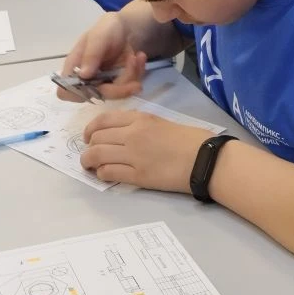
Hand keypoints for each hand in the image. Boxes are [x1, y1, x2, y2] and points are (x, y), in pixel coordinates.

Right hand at [57, 13, 146, 101]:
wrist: (125, 27)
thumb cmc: (106, 28)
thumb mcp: (99, 36)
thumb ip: (91, 54)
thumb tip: (83, 75)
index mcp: (75, 67)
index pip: (66, 91)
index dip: (78, 94)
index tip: (97, 85)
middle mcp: (87, 79)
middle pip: (99, 95)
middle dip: (118, 84)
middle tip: (132, 64)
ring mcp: (103, 83)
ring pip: (117, 93)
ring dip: (131, 75)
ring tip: (137, 55)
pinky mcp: (118, 84)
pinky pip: (129, 87)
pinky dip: (138, 73)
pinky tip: (140, 57)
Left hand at [81, 110, 211, 190]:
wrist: (205, 159)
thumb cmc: (190, 140)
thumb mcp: (161, 122)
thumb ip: (139, 125)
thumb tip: (121, 134)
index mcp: (139, 119)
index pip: (103, 120)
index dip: (90, 130)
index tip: (88, 137)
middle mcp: (132, 134)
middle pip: (96, 139)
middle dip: (88, 147)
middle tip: (90, 155)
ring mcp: (133, 155)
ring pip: (96, 155)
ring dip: (88, 162)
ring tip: (90, 167)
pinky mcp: (138, 176)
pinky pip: (109, 172)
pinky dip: (101, 173)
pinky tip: (104, 174)